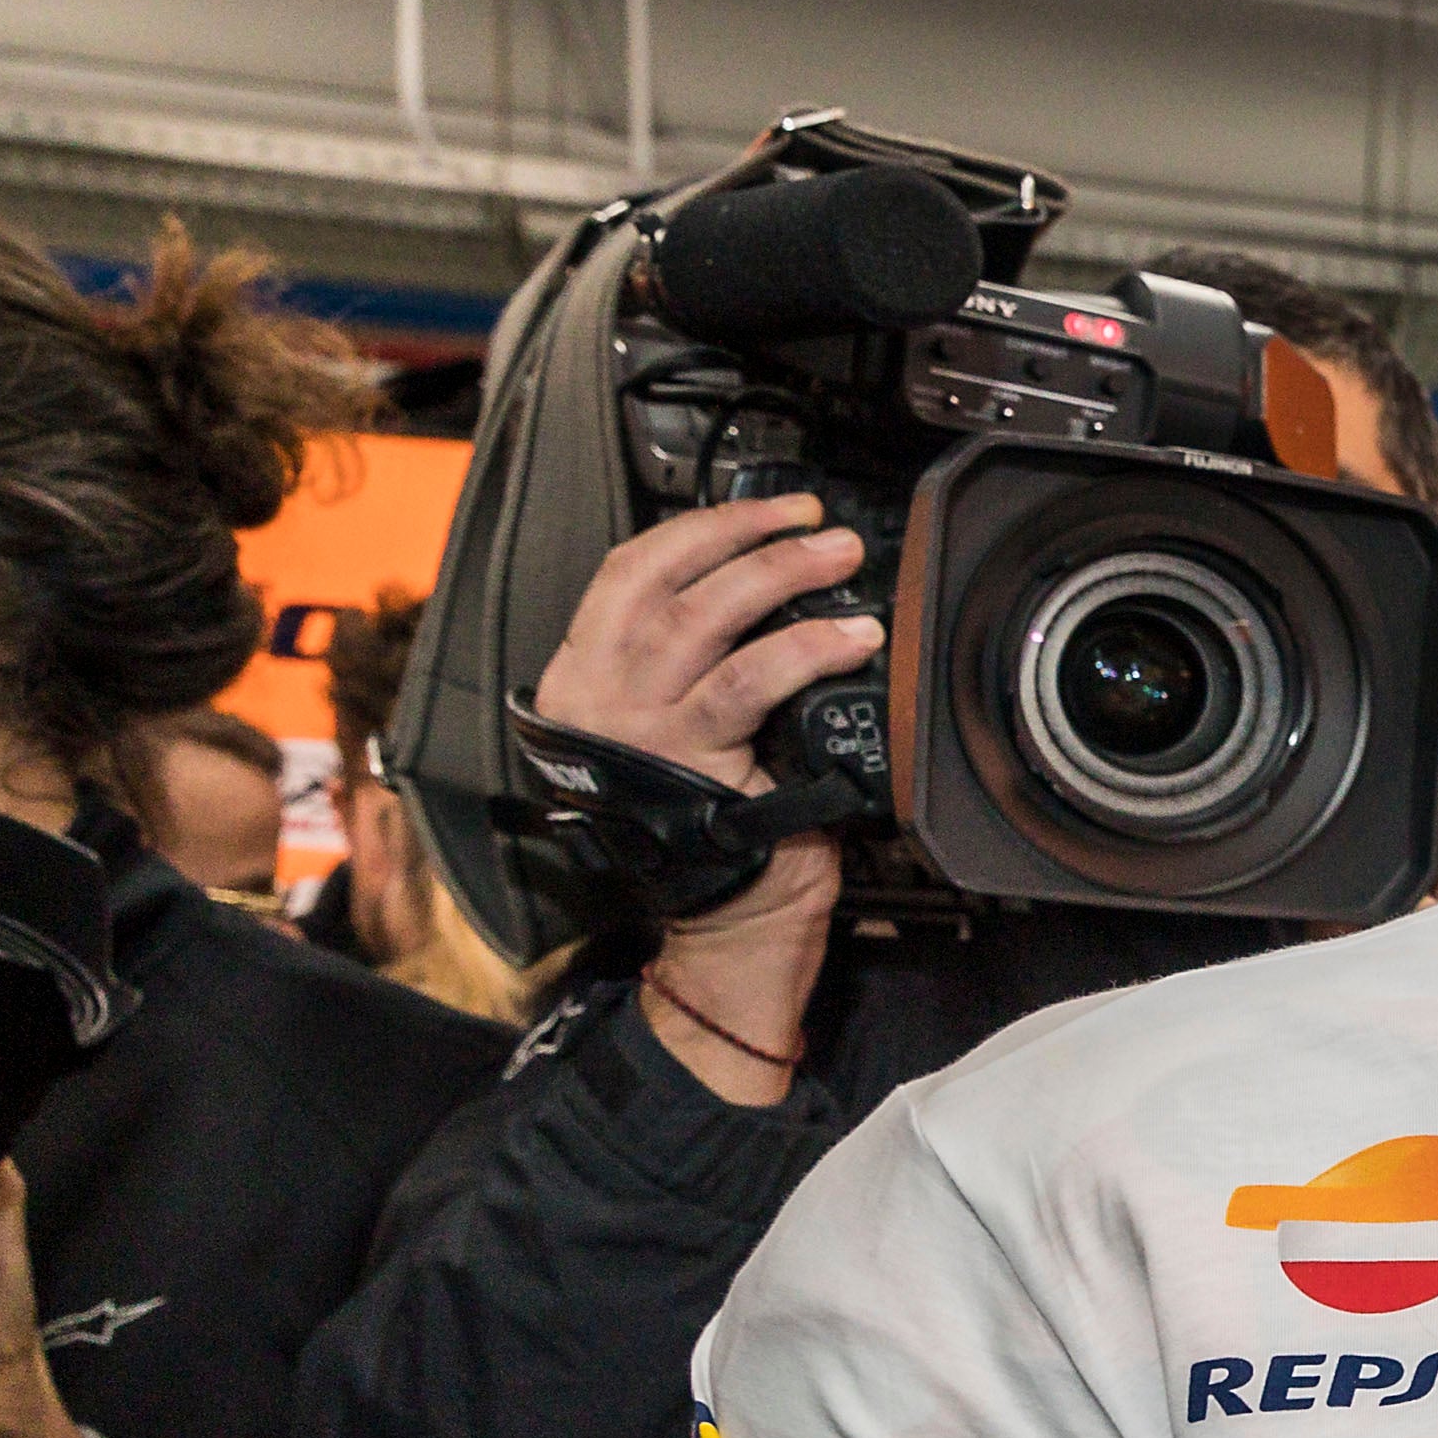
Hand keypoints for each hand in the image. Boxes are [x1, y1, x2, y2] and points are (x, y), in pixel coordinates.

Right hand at [535, 497, 877, 1102]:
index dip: (695, 531)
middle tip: (811, 521)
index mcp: (585, 677)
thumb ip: (705, 668)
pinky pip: (747, 682)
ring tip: (837, 558)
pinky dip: (803, 649)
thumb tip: (776, 599)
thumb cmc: (719, 833)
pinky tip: (852, 637)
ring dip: (777, 576)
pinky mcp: (684, 758)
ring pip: (701, 618)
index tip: (759, 510)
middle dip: (742, 536)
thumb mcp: (692, 733)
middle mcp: (596, 695)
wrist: (726, 927)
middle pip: (661, 580)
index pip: (628, 573)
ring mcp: (635, 726)